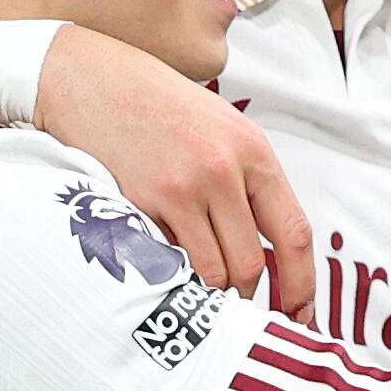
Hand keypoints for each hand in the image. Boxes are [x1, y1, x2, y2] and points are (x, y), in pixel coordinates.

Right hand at [37, 25, 316, 323]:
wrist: (88, 78)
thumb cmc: (157, 104)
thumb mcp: (221, 128)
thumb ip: (250, 180)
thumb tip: (273, 245)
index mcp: (254, 151)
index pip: (294, 233)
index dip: (302, 284)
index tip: (300, 312)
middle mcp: (224, 170)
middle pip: (252, 264)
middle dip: (247, 294)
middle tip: (237, 303)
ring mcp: (182, 187)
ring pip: (212, 271)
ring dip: (209, 291)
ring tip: (200, 286)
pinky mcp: (141, 200)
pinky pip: (169, 260)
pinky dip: (173, 274)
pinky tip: (166, 266)